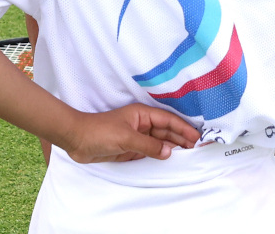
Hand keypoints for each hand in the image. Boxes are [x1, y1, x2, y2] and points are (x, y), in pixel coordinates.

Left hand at [58, 104, 200, 163]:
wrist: (76, 140)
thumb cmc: (99, 131)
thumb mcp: (126, 138)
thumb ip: (149, 145)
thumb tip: (169, 152)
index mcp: (141, 114)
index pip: (167, 120)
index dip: (183, 128)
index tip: (197, 137)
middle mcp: (141, 124)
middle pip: (166, 131)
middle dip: (182, 138)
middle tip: (199, 148)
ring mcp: (137, 137)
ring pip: (160, 142)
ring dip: (173, 147)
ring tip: (190, 155)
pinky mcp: (131, 149)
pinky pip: (151, 151)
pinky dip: (161, 155)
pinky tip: (171, 160)